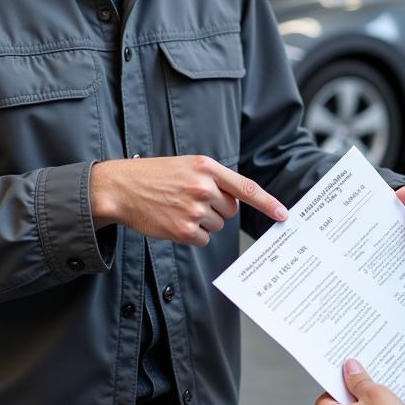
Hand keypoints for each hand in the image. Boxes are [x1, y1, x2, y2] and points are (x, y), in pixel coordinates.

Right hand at [90, 155, 287, 244]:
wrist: (121, 188)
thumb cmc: (155, 175)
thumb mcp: (188, 165)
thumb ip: (214, 179)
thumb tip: (236, 201)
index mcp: (207, 167)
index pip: (246, 187)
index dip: (268, 202)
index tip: (283, 214)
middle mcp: (204, 187)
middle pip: (230, 210)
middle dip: (217, 209)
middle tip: (191, 200)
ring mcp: (194, 210)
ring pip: (217, 225)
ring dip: (202, 222)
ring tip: (178, 208)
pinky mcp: (183, 230)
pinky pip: (202, 239)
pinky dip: (191, 235)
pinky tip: (173, 221)